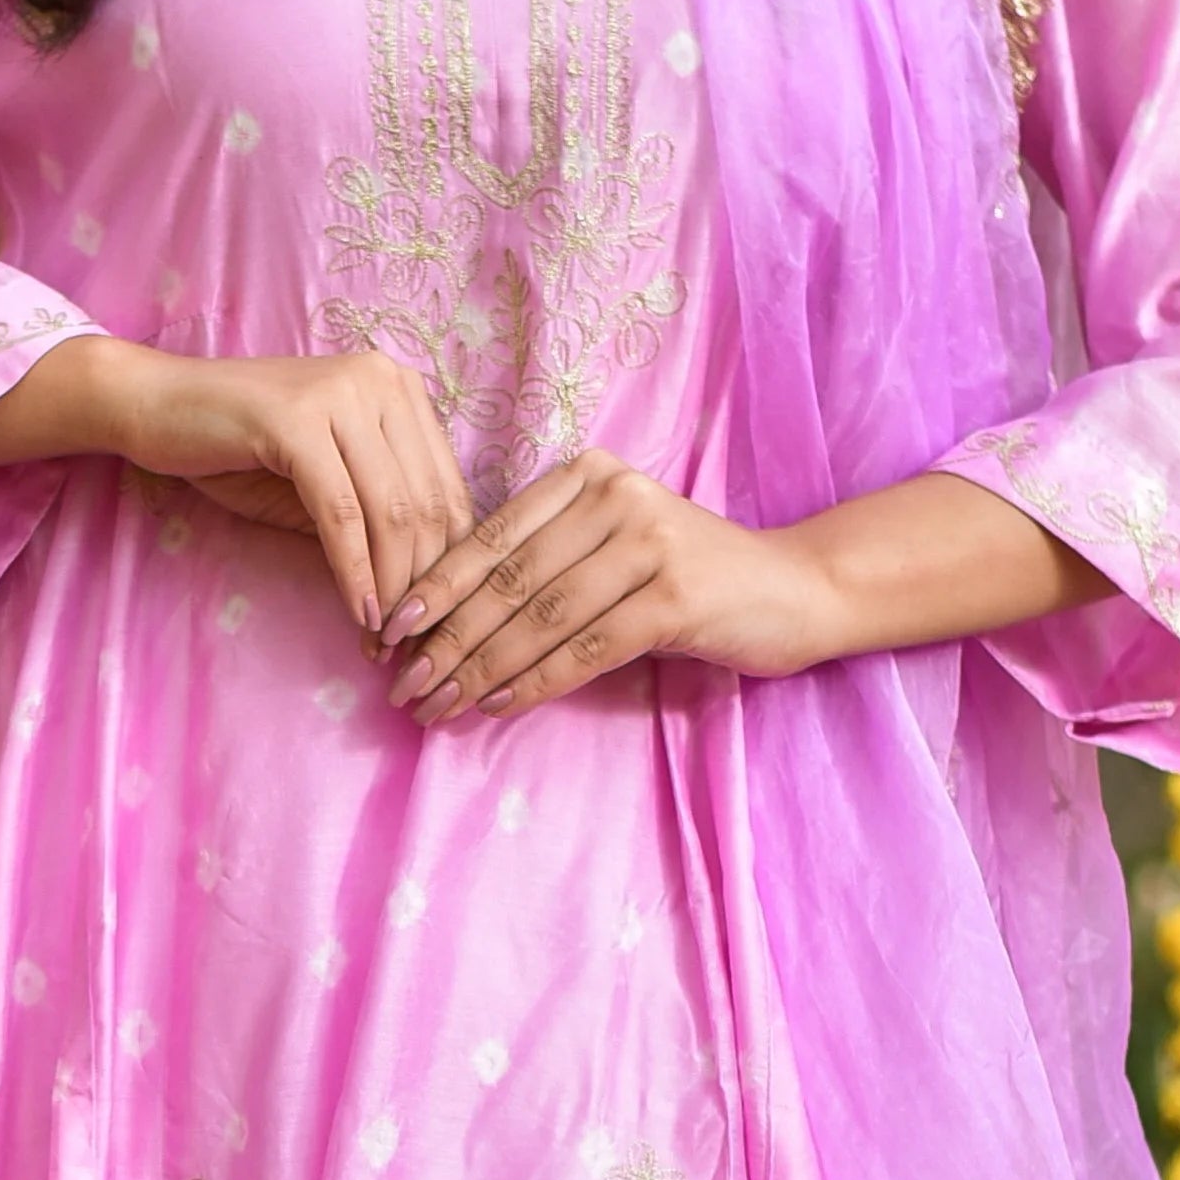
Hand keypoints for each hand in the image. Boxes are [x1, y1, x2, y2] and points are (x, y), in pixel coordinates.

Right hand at [0, 335, 471, 635]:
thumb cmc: (240, 450)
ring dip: (394, 589)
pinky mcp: (297, 421)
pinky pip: (341, 514)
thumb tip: (428, 595)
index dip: (451, 566)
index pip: (448, 489)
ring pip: (392, 511)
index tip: (439, 627)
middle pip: (429, 504)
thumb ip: (378, 518)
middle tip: (419, 647)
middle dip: (427, 587)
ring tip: (388, 642)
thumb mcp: (326, 482)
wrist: (155, 407)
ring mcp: (340, 394)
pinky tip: (360, 615)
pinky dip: (356, 572)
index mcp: (400, 389)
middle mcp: (382, 380)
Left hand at [385, 451, 852, 715]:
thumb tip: (444, 622)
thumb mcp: (610, 549)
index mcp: (586, 474)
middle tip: (403, 684)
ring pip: (541, 615)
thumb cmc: (687, 576)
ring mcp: (648, 540)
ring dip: (481, 667)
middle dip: (448, 638)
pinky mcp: (676, 593)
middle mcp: (615, 494)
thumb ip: (543, 564)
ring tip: (439, 705)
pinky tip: (498, 705)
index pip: (492, 536)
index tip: (388, 632)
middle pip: (509, 578)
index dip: (436, 588)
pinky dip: (536, 680)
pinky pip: (586, 646)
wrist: (792, 589)